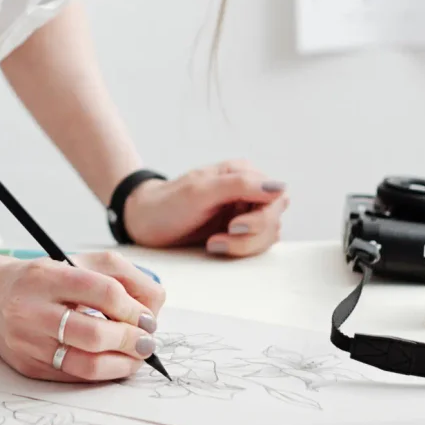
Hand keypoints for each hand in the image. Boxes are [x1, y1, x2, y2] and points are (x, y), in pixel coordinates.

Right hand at [0, 251, 164, 381]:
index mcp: (49, 276)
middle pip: (94, 333)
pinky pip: (73, 376)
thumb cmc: (47, 278)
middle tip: (147, 342)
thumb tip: (154, 306)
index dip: (133, 308)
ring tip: (137, 357)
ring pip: (84, 362)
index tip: (149, 317)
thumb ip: (123, 276)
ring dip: (121, 364)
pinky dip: (101, 373)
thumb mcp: (82, 262)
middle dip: (130, 340)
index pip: (103, 291)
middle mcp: (33, 310)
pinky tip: (115, 364)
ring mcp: (28, 341)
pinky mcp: (28, 366)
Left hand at [124, 160, 288, 257]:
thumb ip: (241, 185)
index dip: (261, 217)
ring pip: (268, 236)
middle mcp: (249, 191)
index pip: (276, 197)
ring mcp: (245, 212)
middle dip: (249, 236)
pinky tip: (215, 245)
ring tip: (212, 243)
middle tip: (217, 239)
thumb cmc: (169, 203)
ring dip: (242, 246)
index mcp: (244, 173)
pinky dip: (239, 251)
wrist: (145, 222)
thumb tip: (279, 187)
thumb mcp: (201, 191)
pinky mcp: (239, 232)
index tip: (233, 226)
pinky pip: (256, 245)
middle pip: (274, 220)